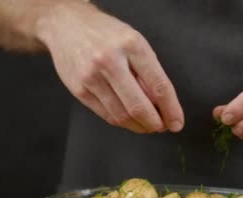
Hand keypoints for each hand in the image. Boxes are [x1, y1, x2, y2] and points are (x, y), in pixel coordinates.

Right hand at [35, 2, 182, 132]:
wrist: (66, 25)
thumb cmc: (106, 34)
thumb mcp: (135, 43)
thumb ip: (149, 71)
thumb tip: (163, 105)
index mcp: (131, 46)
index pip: (158, 86)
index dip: (171, 110)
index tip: (176, 123)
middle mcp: (110, 61)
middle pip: (139, 106)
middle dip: (155, 123)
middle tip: (161, 126)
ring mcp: (92, 77)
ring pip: (122, 116)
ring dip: (139, 126)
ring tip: (147, 124)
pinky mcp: (79, 90)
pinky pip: (106, 115)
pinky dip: (122, 121)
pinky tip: (129, 119)